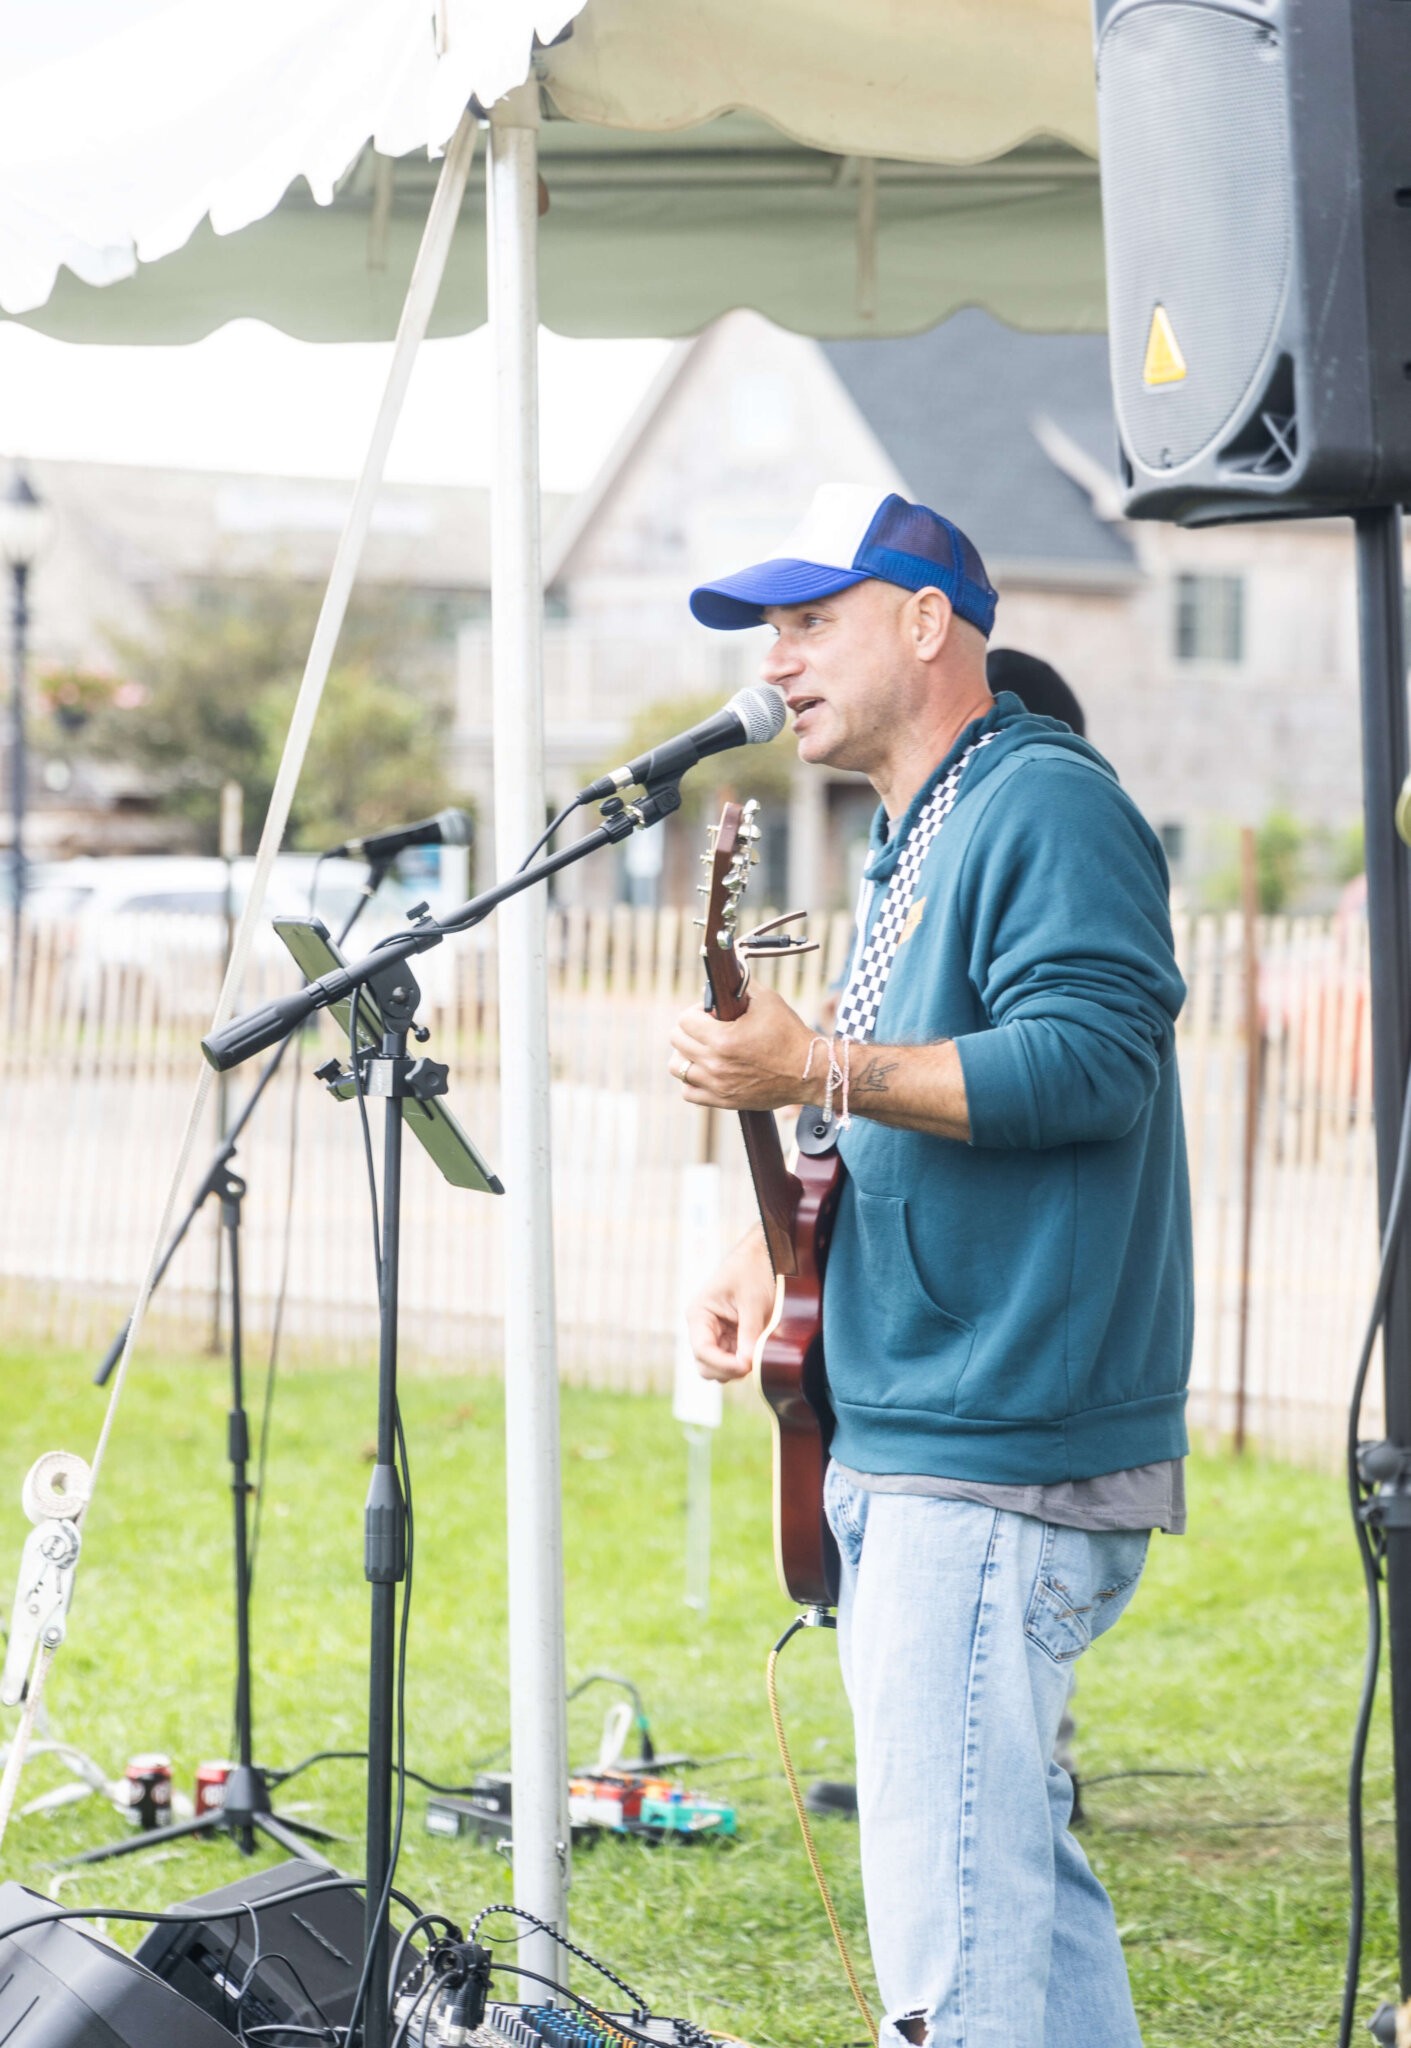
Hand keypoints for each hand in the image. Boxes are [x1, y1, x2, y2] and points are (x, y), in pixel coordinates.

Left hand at [669, 985, 819, 1112]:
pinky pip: (688, 1092)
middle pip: (676, 1041)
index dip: (696, 1011)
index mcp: (723, 1039)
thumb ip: (740, 986)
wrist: (808, 1071)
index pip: (684, 1020)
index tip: (710, 1012)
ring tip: (701, 1049)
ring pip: (677, 1068)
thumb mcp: (767, 1000)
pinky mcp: (723, 1100)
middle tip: (706, 1027)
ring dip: (685, 1054)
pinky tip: (706, 1070)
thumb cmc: (789, 1034)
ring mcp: (717, 1085)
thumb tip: (721, 979)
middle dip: (689, 1028)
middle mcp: (715, 1064)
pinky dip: (691, 1081)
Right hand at [688, 1228, 777, 1380]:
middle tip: (753, 1364)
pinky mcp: (733, 1339)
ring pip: (720, 1368)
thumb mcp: (754, 1302)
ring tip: (759, 1355)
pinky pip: (735, 1361)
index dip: (722, 1363)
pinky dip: (746, 1362)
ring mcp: (718, 1336)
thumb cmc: (754, 1271)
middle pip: (706, 1366)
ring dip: (738, 1368)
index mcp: (699, 1314)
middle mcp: (704, 1328)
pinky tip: (761, 1352)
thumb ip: (750, 1333)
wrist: (765, 1256)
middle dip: (728, 1370)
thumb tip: (748, 1363)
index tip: (746, 1365)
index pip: (702, 1349)